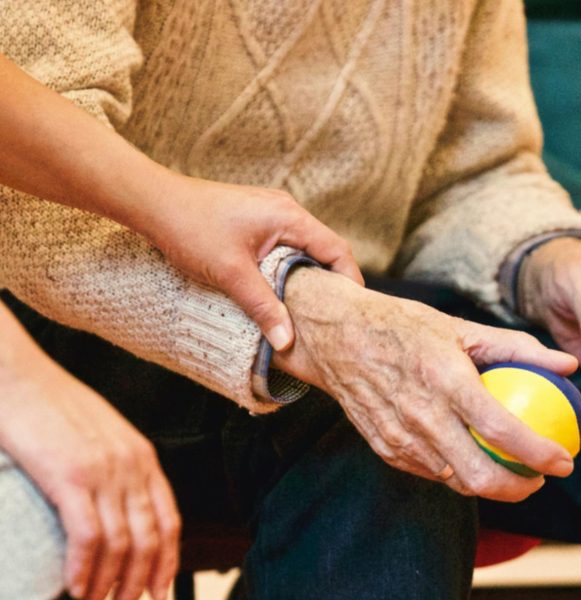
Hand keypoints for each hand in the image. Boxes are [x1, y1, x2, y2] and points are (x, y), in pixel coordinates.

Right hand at [0, 306, 180, 599]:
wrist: (21, 377)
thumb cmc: (54, 405)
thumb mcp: (103, 434)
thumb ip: (119, 468)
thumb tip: (119, 508)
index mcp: (143, 457)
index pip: (169, 520)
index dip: (167, 561)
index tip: (158, 589)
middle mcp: (132, 466)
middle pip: (150, 539)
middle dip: (139, 582)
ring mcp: (104, 471)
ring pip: (121, 544)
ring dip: (108, 584)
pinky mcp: (70, 476)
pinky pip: (88, 536)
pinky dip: (83, 569)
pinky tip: (74, 587)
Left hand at [136, 175, 363, 350]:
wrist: (154, 202)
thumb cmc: (191, 229)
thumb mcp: (231, 274)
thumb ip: (263, 307)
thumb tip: (287, 342)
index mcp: (289, 217)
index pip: (336, 250)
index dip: (349, 281)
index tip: (352, 310)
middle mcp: (286, 211)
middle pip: (324, 249)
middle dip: (331, 282)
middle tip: (333, 316)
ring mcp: (271, 214)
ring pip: (303, 250)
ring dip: (308, 277)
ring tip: (309, 310)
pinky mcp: (256, 221)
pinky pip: (285, 247)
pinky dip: (290, 269)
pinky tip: (281, 291)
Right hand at [273, 268, 578, 501]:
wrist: (337, 337)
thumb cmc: (401, 326)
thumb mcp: (459, 327)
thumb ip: (517, 347)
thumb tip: (567, 364)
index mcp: (445, 380)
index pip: (502, 430)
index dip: (540, 454)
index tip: (564, 461)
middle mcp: (421, 415)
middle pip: (479, 476)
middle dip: (519, 489)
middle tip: (539, 478)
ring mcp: (399, 437)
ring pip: (455, 481)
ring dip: (489, 484)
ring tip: (509, 469)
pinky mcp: (385, 448)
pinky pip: (430, 472)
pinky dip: (456, 472)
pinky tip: (468, 456)